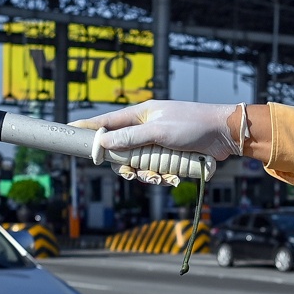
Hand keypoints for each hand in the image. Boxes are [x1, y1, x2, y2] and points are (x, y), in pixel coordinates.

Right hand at [73, 102, 240, 165]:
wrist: (224, 135)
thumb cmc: (194, 125)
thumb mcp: (159, 131)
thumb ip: (131, 138)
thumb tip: (103, 142)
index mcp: (141, 115)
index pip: (107, 121)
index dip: (89, 128)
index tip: (69, 131)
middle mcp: (146, 129)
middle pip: (120, 150)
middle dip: (126, 165)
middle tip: (132, 173)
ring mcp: (157, 143)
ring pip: (138, 164)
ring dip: (147, 174)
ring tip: (162, 177)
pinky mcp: (169, 157)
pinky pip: (155, 171)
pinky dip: (161, 177)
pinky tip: (172, 178)